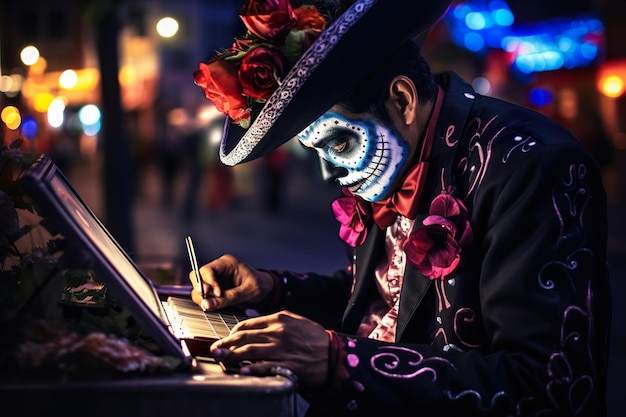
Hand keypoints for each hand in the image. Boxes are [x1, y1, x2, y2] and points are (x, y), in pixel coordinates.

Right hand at [189, 254, 273, 310]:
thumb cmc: (260, 285)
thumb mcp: (247, 292)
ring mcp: (215, 278)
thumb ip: (228, 298)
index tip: (217, 294)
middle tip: (209, 301)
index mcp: (227, 263)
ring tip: (215, 304)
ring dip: (203, 297)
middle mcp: (218, 269)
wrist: (265, 289)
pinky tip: (215, 305)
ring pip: (198, 287)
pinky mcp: (215, 288)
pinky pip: (204, 294)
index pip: (207, 270)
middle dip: (201, 290)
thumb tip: (206, 304)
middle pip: (197, 277)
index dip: (208, 283)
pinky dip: (206, 301)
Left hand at [210, 310, 329, 386]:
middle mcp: (278, 332)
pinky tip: (242, 371)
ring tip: (222, 358)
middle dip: (226, 343)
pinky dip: (252, 370)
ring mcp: (281, 349)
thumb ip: (276, 321)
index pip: (248, 324)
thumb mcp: (296, 320)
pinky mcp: (286, 365)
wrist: (334, 353)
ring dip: (232, 355)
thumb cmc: (315, 337)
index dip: (233, 332)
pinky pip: (265, 367)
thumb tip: (255, 328)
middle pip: (244, 337)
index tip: (226, 338)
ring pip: (249, 351)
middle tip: (216, 348)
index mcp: (279, 319)